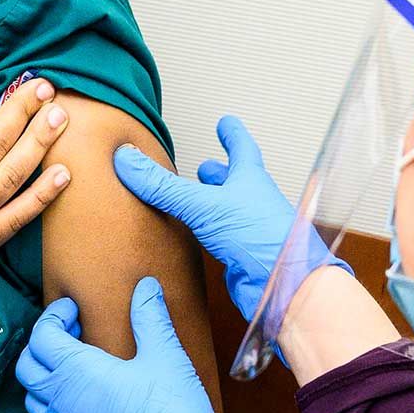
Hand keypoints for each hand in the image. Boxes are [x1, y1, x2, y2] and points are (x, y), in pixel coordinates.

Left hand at [16, 278, 223, 412]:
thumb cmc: (170, 412)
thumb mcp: (165, 357)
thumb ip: (150, 318)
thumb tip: (146, 287)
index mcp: (75, 371)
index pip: (42, 335)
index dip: (54, 316)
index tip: (74, 309)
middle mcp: (61, 401)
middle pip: (27, 367)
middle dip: (42, 344)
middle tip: (72, 334)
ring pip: (34, 400)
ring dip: (45, 378)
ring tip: (73, 369)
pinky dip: (58, 409)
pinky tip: (85, 405)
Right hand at [113, 115, 346, 321]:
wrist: (286, 290)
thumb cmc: (263, 240)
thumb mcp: (205, 205)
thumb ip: (164, 186)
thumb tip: (127, 159)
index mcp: (250, 181)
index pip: (242, 148)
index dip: (232, 134)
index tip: (226, 122)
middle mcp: (253, 204)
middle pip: (235, 182)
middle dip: (220, 173)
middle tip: (206, 166)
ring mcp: (249, 233)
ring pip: (228, 213)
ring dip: (213, 206)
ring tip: (195, 202)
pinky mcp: (241, 260)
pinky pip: (222, 241)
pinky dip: (208, 236)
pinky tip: (197, 241)